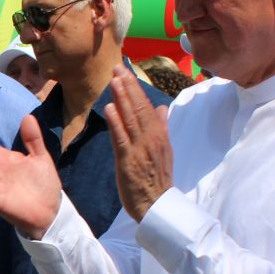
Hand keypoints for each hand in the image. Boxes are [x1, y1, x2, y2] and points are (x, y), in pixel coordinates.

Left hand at [103, 71, 172, 221]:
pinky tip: (109, 108)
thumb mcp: (165, 149)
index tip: (126, 72)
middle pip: (139, 107)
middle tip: (117, 67)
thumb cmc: (158, 178)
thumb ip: (162, 126)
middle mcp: (151, 138)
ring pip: (131, 118)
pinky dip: (116, 122)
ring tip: (113, 80)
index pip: (147, 105)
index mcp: (159, 134)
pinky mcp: (129, 160)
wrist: (157, 205)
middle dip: (128, 86)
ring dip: (122, 98)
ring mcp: (140, 149)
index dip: (136, 88)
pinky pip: (121, 138)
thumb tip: (161, 107)